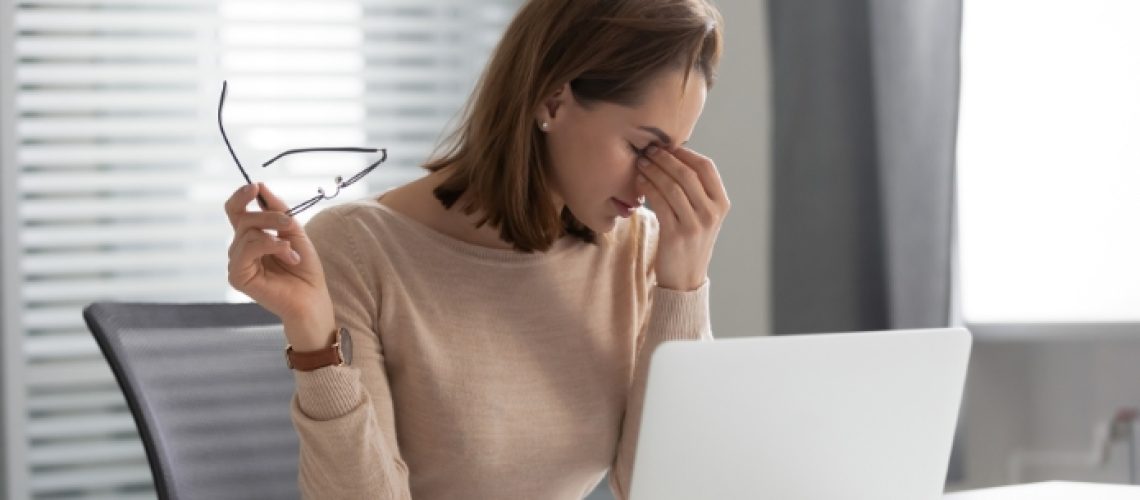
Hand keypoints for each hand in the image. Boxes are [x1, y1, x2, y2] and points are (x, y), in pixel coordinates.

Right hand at [224, 183, 335, 349]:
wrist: (312, 298)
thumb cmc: (305, 269)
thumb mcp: (294, 232)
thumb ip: (278, 210)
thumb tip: (261, 186)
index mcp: (251, 237)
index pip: (236, 211)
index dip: (242, 196)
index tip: (256, 187)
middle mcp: (240, 248)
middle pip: (242, 218)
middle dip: (268, 216)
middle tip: (289, 223)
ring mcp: (237, 262)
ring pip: (247, 231)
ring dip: (274, 234)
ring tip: (293, 249)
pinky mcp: (237, 276)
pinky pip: (247, 249)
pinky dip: (271, 246)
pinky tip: (289, 256)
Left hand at [635, 145, 730, 290]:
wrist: (685, 279)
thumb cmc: (690, 242)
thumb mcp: (702, 216)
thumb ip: (696, 191)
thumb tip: (675, 156)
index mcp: (721, 204)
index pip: (706, 167)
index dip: (685, 153)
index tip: (667, 146)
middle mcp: (712, 213)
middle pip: (687, 174)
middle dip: (665, 158)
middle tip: (649, 150)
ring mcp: (695, 224)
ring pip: (672, 186)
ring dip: (654, 170)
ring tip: (641, 163)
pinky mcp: (676, 235)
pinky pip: (659, 202)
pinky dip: (648, 188)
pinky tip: (639, 182)